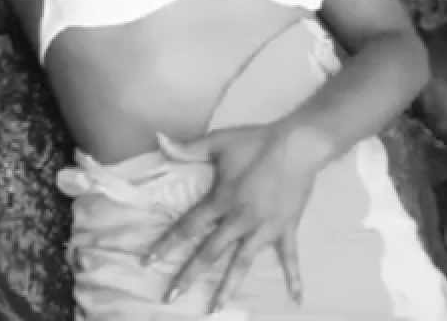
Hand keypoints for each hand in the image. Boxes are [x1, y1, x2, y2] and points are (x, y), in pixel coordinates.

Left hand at [144, 125, 324, 311]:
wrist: (298, 145)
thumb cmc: (256, 142)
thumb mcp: (218, 142)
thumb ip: (188, 148)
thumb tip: (159, 141)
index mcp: (222, 200)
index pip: (188, 226)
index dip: (166, 243)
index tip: (149, 261)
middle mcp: (240, 220)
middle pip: (209, 253)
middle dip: (189, 275)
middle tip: (172, 297)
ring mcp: (264, 228)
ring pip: (242, 263)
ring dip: (228, 287)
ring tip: (215, 309)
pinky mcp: (286, 229)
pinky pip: (290, 258)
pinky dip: (294, 278)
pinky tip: (296, 300)